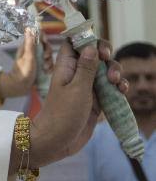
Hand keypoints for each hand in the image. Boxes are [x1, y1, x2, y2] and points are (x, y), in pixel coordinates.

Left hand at [0, 29, 52, 98]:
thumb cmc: (23, 71)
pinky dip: (49, 68)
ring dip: (49, 62)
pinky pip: (48, 64)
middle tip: (45, 59)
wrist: (20, 86)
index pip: (37, 36)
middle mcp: (32, 52)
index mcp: (27, 47)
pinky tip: (47, 72)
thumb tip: (29, 29)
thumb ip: (30, 44)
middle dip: (48, 52)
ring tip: (45, 69)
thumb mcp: (28, 57)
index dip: (43, 37)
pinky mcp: (39, 67)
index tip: (45, 43)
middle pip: (45, 46)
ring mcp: (36, 60)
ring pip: (48, 56)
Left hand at [22, 41, 124, 169]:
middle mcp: (76, 73)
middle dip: (107, 58)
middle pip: (95, 56)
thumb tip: (91, 46)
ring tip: (116, 84)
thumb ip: (86, 68)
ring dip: (115, 73)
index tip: (100, 49)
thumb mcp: (77, 88)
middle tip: (109, 69)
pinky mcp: (96, 100)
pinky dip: (118, 88)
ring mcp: (87, 87)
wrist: (57, 140)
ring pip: (105, 72)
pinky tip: (122, 91)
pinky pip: (110, 89)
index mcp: (66, 66)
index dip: (87, 40)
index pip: (74, 43)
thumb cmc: (63, 113)